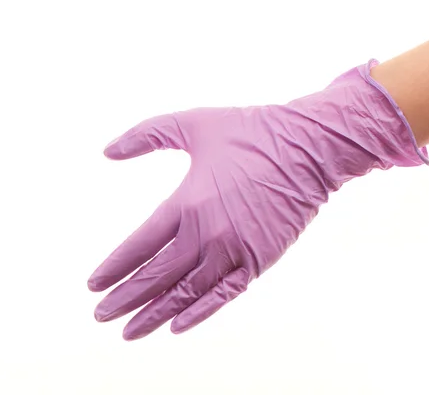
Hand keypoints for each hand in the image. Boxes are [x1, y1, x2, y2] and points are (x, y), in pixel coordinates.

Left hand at [88, 60, 428, 340]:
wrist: (308, 148)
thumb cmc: (251, 132)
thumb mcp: (192, 123)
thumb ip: (146, 135)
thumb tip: (107, 151)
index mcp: (187, 202)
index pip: (139, 246)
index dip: (114, 268)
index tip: (94, 284)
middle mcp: (207, 234)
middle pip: (157, 276)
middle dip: (125, 299)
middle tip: (101, 315)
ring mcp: (235, 251)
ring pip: (186, 293)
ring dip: (155, 314)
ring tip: (129, 332)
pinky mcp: (260, 260)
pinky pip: (224, 295)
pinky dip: (200, 313)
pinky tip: (178, 326)